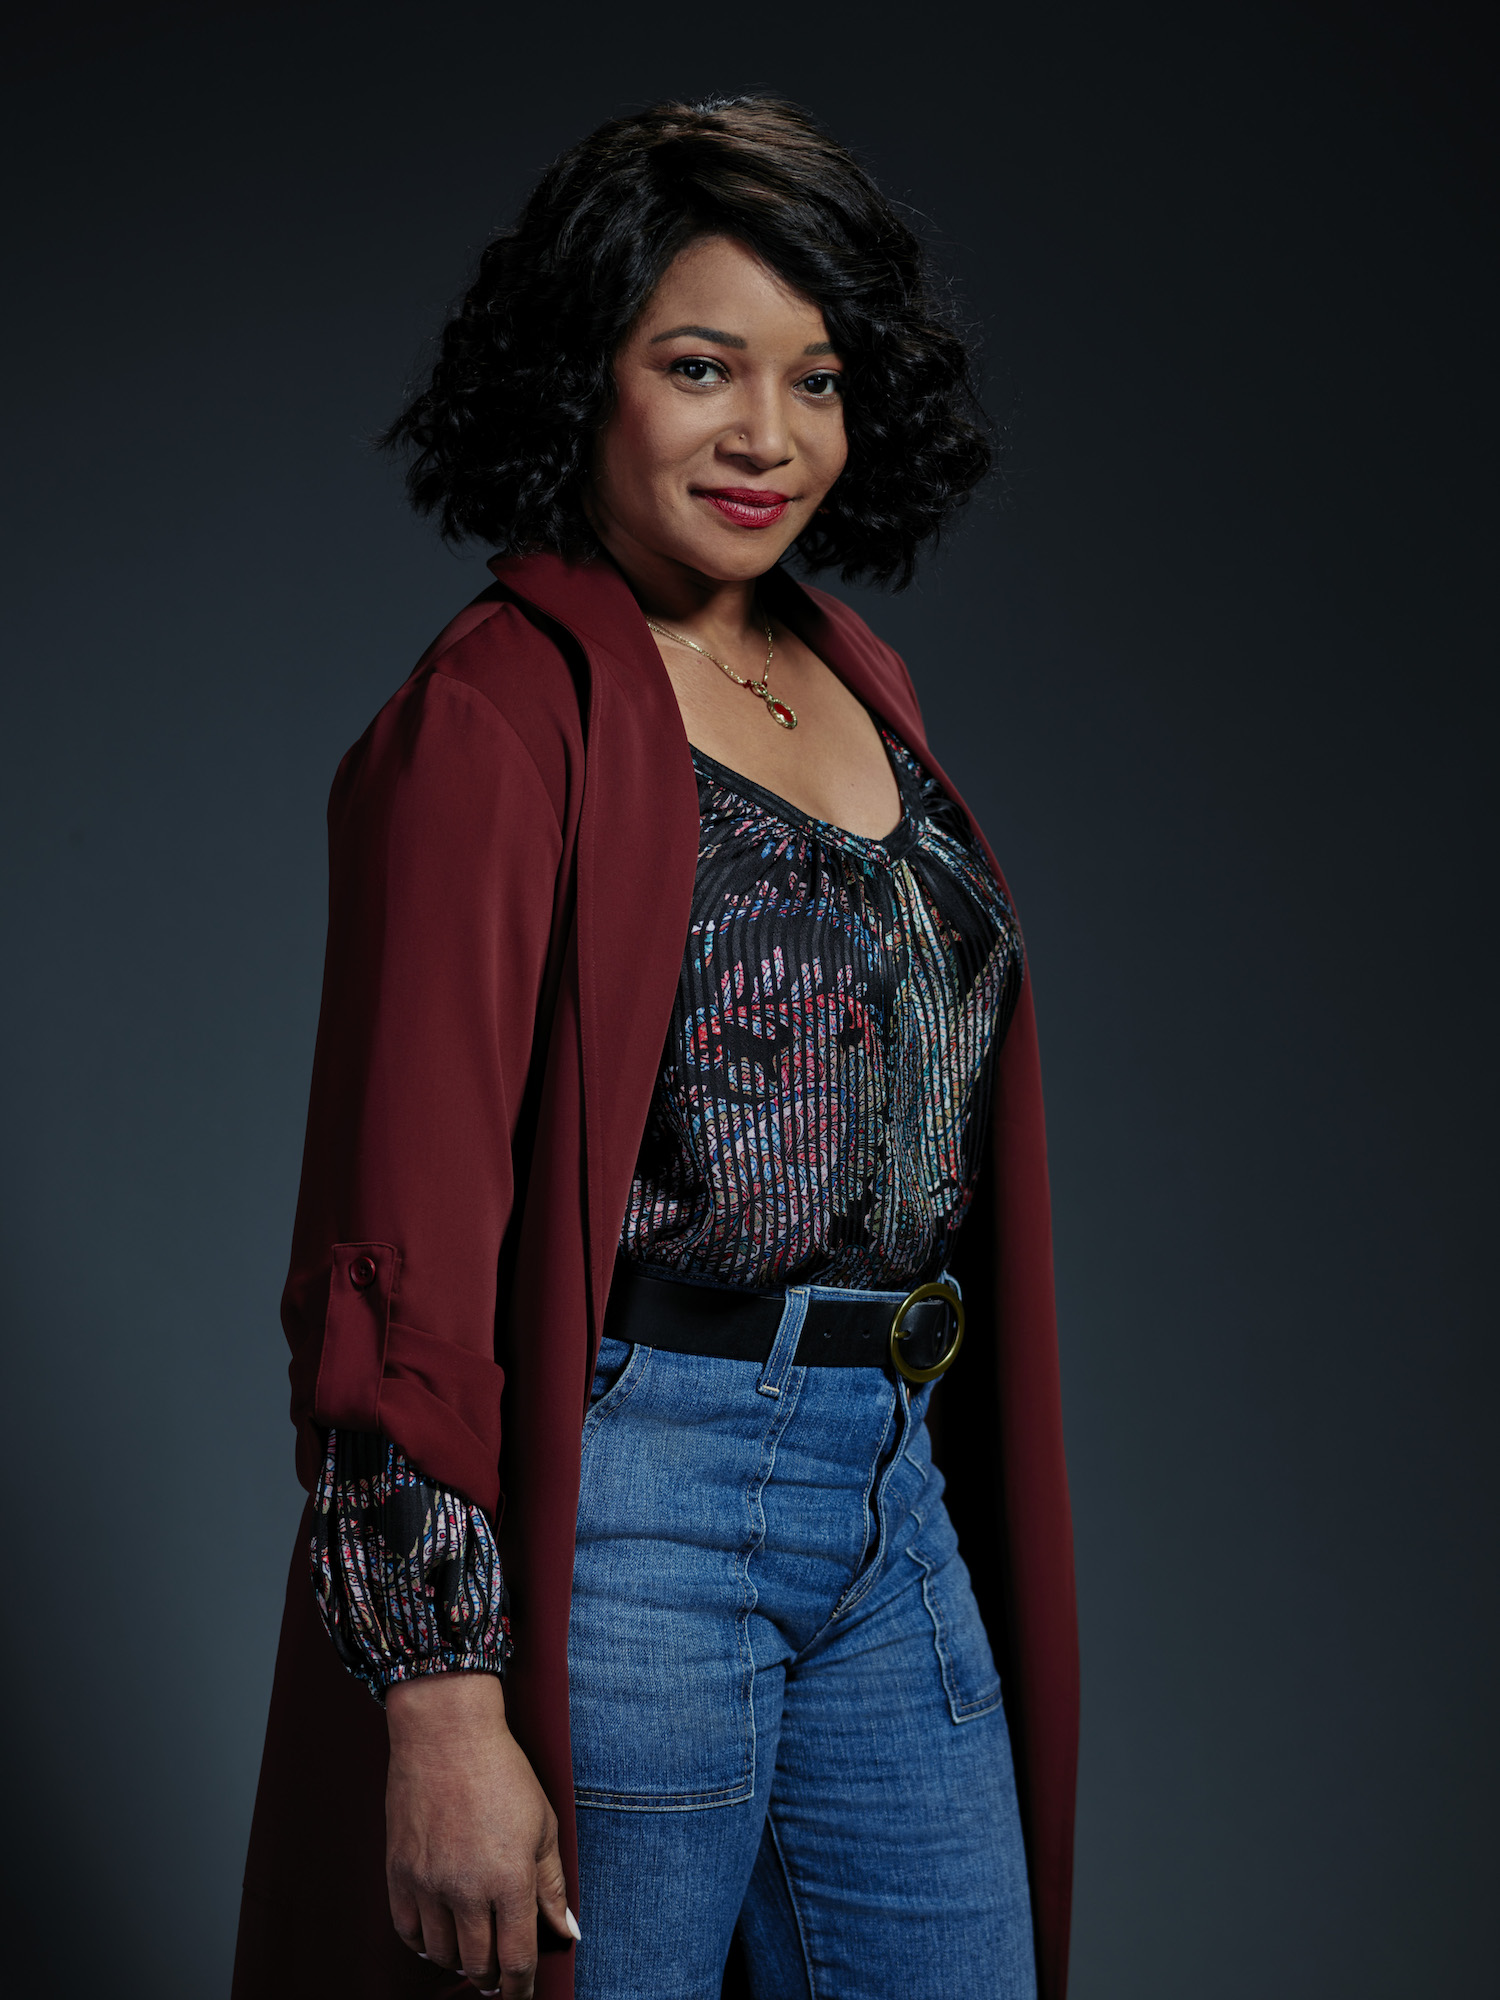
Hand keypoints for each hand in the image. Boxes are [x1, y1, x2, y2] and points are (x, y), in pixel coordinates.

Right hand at [385, 1670, 576, 1996]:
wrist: (446, 1734)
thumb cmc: (501, 1772)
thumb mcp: (543, 1824)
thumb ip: (552, 1885)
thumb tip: (565, 1931)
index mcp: (509, 1878)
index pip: (517, 1958)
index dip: (522, 1987)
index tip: (523, 1994)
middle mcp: (466, 1888)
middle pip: (478, 1964)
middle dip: (493, 1978)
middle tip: (500, 1975)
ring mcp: (428, 1883)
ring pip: (442, 1953)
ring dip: (460, 1961)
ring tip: (472, 1951)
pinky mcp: (398, 1873)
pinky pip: (407, 1931)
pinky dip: (424, 1943)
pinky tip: (439, 1934)